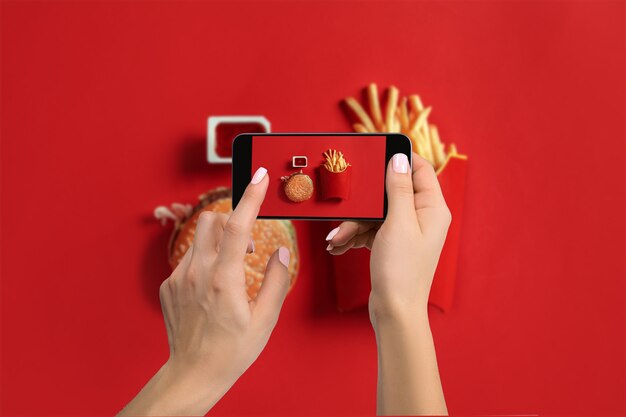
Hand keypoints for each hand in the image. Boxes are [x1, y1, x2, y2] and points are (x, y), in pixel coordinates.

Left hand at [119, 167, 290, 415]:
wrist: (193, 373)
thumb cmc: (232, 350)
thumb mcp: (265, 320)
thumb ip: (276, 281)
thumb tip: (279, 252)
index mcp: (224, 280)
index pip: (238, 226)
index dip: (250, 196)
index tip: (257, 176)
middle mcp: (197, 273)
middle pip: (211, 221)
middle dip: (231, 221)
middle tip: (248, 246)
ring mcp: (178, 278)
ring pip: (198, 239)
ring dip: (219, 243)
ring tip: (232, 271)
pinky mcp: (168, 285)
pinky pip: (188, 258)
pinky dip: (204, 261)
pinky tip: (212, 288)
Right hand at [326, 153, 449, 414]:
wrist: (394, 311)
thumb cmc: (401, 271)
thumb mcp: (397, 223)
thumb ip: (398, 188)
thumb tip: (399, 159)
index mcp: (432, 208)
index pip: (420, 170)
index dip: (399, 159)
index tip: (375, 154)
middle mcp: (422, 217)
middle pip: (391, 192)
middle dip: (366, 202)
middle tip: (348, 208)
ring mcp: (407, 232)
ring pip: (377, 213)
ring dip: (355, 223)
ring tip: (337, 237)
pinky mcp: (392, 244)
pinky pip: (371, 230)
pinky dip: (355, 235)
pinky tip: (339, 245)